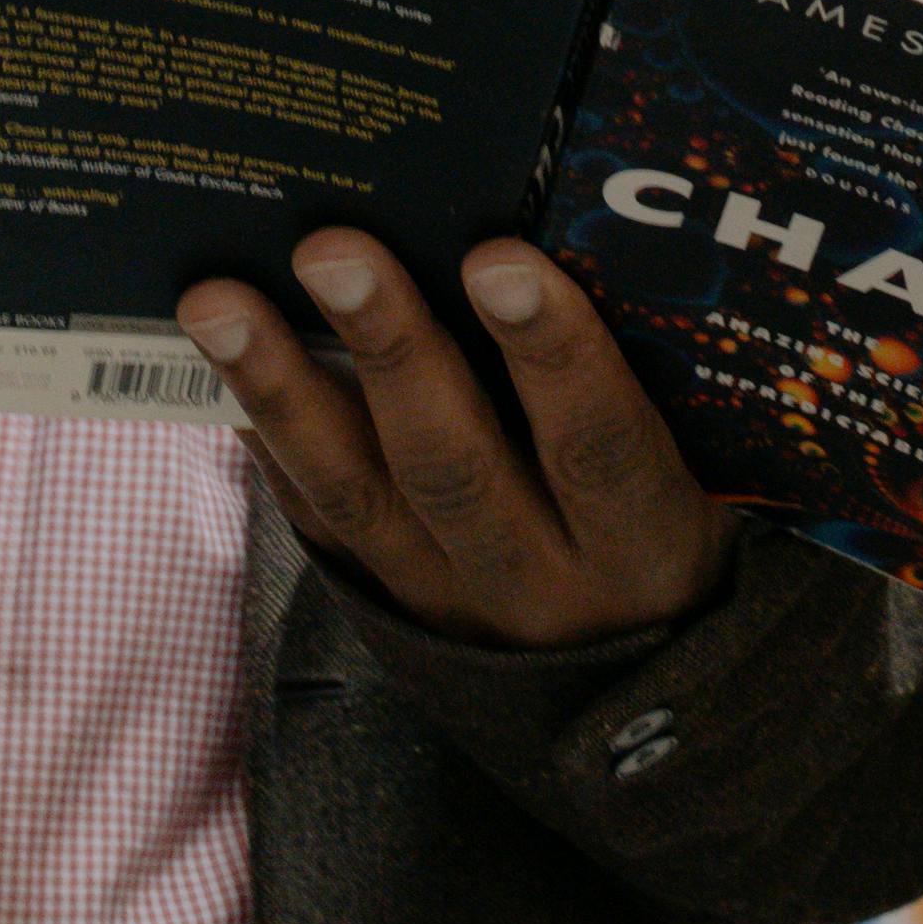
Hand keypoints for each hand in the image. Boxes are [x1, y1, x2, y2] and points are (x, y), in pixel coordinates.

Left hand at [182, 230, 737, 649]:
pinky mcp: (388, 609)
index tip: (498, 258)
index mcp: (644, 545)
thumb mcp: (704, 477)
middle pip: (454, 468)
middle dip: (390, 350)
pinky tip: (218, 369)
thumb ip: (652, 381)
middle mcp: (542, 584)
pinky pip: (316, 524)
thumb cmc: (676, 534)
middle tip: (331, 249)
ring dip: (282, 389)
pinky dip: (269, 441)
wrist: (635, 694)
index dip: (553, 354)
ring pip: (357, 497)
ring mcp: (451, 606)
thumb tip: (569, 229)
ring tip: (218, 302)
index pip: (600, 447)